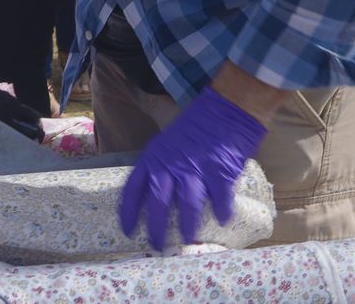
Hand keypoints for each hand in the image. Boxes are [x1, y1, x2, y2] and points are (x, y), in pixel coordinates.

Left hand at [118, 88, 266, 249]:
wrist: (227, 109)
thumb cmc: (197, 126)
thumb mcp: (169, 143)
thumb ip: (163, 166)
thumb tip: (158, 193)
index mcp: (154, 156)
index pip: (133, 187)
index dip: (128, 211)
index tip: (127, 230)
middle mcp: (170, 164)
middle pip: (157, 201)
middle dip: (156, 227)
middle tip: (157, 245)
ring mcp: (195, 168)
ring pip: (186, 204)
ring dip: (187, 225)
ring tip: (189, 240)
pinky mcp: (219, 171)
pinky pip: (219, 199)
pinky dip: (222, 211)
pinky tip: (223, 220)